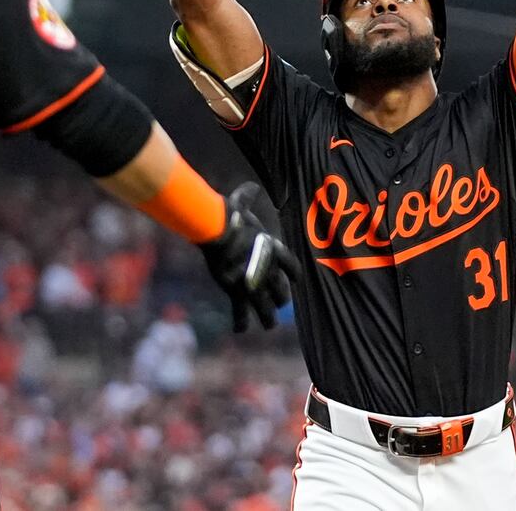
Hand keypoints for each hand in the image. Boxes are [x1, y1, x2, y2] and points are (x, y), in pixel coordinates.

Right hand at [199, 182, 302, 331]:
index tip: (295, 281)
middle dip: (280, 298)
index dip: (293, 275)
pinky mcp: (237, 292)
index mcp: (274, 251)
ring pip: (266, 308)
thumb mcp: (241, 204)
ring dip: (268, 318)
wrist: (221, 230)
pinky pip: (241, 312)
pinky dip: (240, 322)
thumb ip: (248, 196)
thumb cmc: (231, 215)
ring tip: (268, 324)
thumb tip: (250, 186)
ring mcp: (254, 284)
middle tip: (279, 304)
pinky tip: (240, 330)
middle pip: (281, 291)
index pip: (292, 268)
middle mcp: (269, 270)